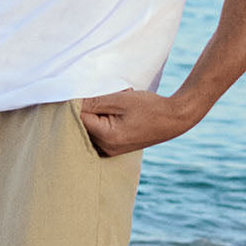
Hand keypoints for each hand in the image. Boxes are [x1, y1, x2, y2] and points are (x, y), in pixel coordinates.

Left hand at [78, 89, 195, 155]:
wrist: (174, 119)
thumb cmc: (149, 107)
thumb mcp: (120, 99)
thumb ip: (94, 102)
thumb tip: (72, 102)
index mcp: (106, 137)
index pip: (78, 118)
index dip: (82, 102)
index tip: (95, 94)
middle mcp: (106, 149)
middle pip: (83, 125)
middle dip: (93, 108)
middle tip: (111, 99)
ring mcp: (111, 151)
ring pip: (92, 128)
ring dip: (100, 114)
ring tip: (119, 106)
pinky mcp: (115, 149)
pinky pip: (100, 134)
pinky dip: (105, 121)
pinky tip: (120, 113)